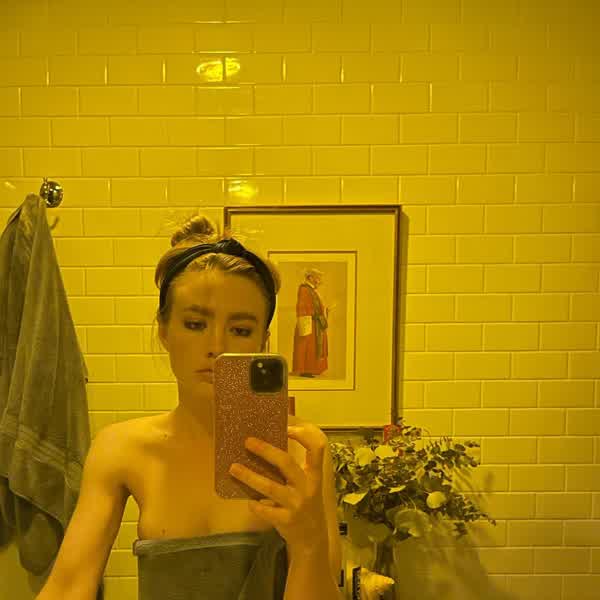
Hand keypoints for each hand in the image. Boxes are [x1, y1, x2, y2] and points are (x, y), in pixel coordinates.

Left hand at [228, 423, 328, 555]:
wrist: (312, 539)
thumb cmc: (305, 503)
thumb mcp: (307, 484)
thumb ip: (292, 468)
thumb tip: (265, 444)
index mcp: (314, 474)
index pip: (317, 448)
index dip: (304, 436)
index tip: (288, 427)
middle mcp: (307, 487)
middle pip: (286, 463)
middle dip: (266, 451)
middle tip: (248, 441)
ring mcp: (297, 504)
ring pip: (270, 487)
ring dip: (250, 476)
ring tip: (233, 468)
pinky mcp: (286, 520)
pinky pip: (265, 510)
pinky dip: (255, 505)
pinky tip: (248, 501)